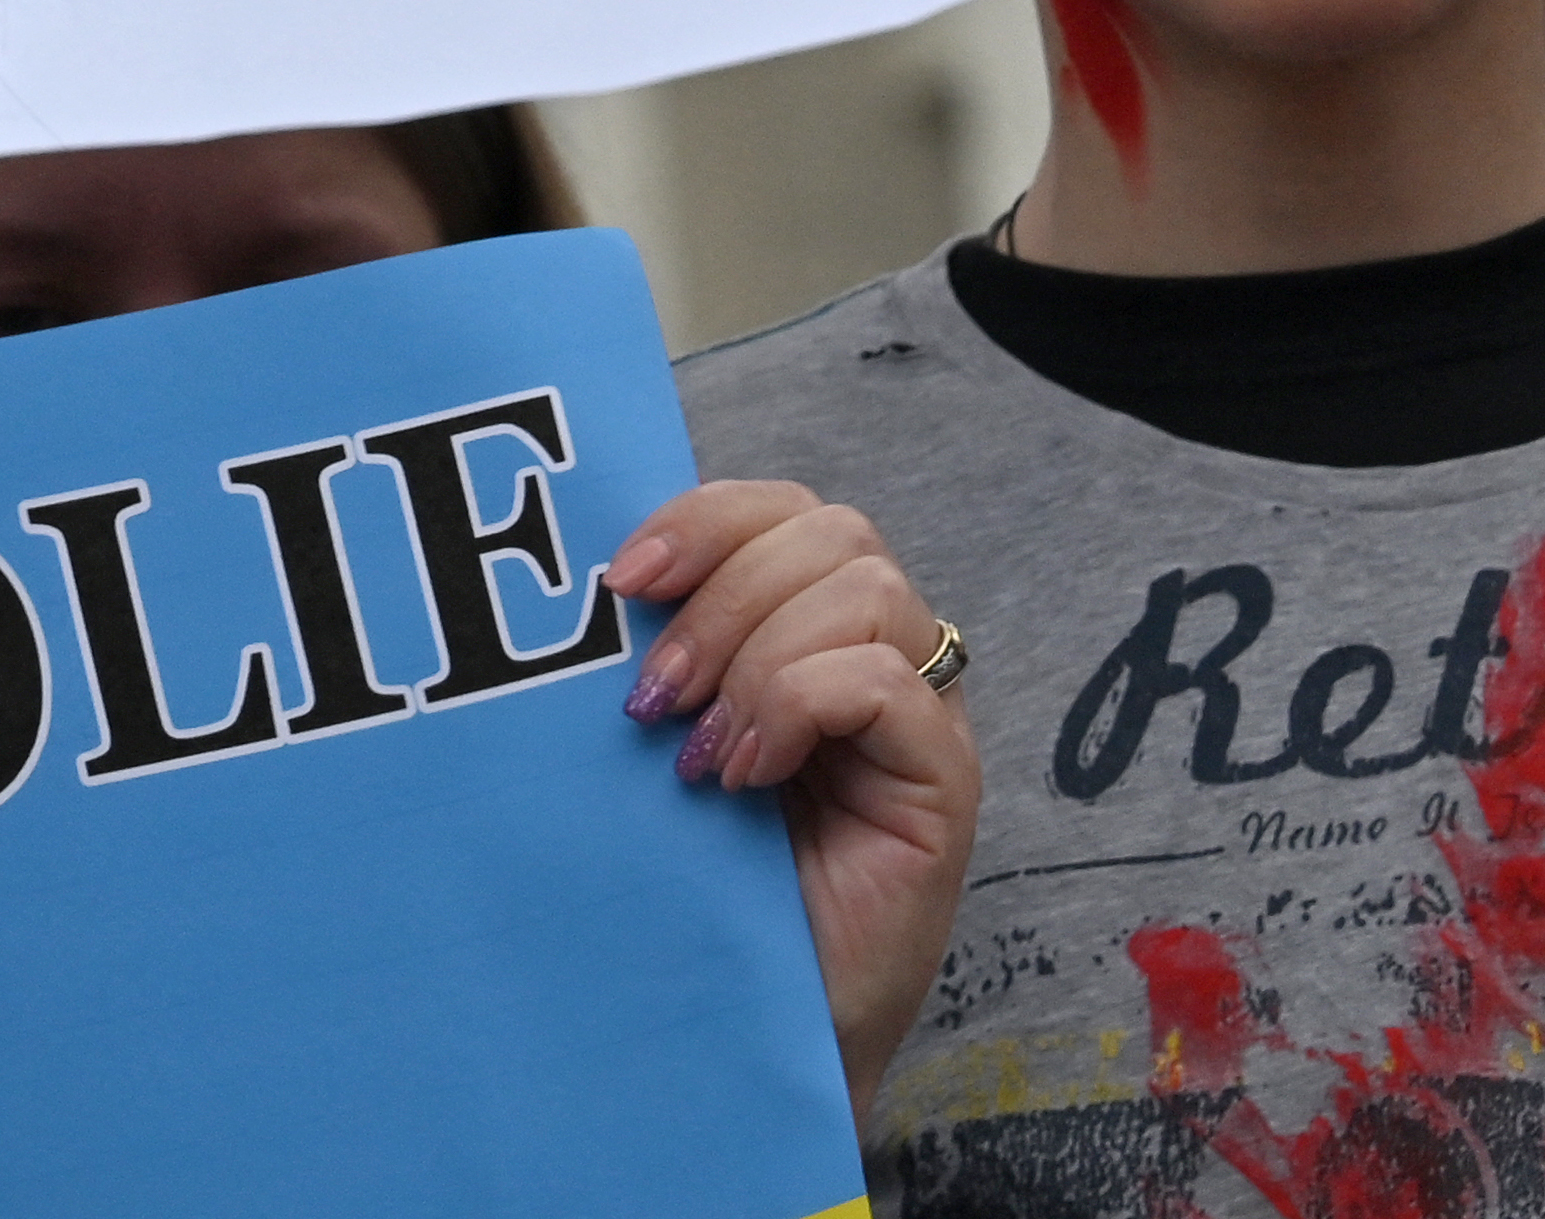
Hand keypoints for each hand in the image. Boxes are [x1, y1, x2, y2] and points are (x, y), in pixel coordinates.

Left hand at [605, 479, 976, 1135]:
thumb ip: (657, 658)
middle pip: (831, 531)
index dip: (701, 517)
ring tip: (698, 750)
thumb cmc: (695, 891)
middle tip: (652, 692)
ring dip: (757, 653)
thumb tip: (598, 579)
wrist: (746, 1035)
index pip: (781, 510)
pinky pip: (889, 682)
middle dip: (722, 589)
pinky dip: (801, 706)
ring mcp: (921, 720)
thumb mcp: (660, 747)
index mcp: (808, 631)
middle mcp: (879, 659)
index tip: (616, 581)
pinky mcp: (946, 784)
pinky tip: (746, 777)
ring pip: (866, 589)